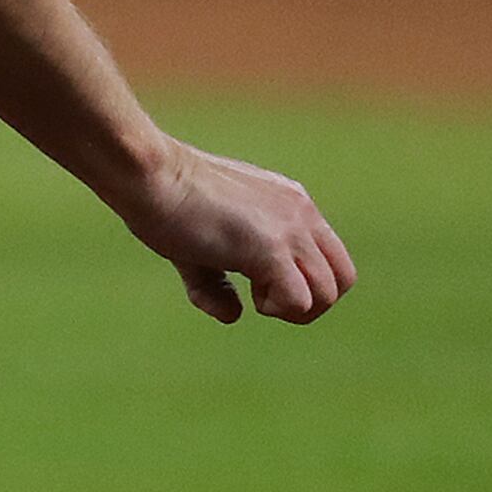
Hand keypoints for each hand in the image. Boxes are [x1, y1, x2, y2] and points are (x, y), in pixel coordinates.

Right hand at [117, 139, 354, 325]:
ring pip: (327, 293)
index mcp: (291, 204)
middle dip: (309, 303)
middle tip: (264, 299)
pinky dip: (277, 308)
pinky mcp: (270, 248)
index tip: (260, 283)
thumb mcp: (200, 245)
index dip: (303, 283)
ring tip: (254, 294)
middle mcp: (301, 213)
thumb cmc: (164, 202)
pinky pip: (299, 299)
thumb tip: (233, 316)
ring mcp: (289, 229)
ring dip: (292, 308)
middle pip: (341, 280)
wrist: (150, 175)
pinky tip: (247, 292)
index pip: (331, 258)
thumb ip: (218, 283)